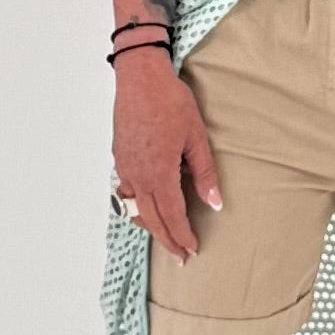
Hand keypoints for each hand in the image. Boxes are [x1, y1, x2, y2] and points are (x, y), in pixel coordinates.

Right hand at [112, 61, 223, 259]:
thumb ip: (204, 174)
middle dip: (167, 240)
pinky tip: (145, 207)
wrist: (140, 78)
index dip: (183, 236)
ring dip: (150, 226)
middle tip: (180, 257)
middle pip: (151, 219)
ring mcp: (125, 168)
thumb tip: (214, 203)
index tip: (192, 250)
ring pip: (135, 209)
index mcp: (159, 173)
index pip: (172, 215)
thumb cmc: (169, 102)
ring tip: (165, 237)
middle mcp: (138, 176)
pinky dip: (136, 207)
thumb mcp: (196, 137)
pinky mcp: (120, 158)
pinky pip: (126, 192)